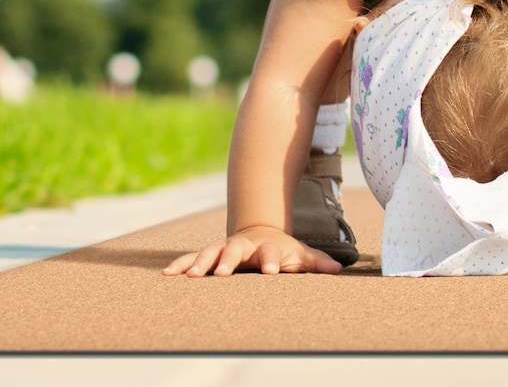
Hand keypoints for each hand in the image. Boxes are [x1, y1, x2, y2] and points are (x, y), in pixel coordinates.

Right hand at [162, 225, 343, 276]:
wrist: (260, 231)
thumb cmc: (282, 250)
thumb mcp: (300, 254)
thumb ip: (317, 263)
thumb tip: (339, 270)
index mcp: (267, 247)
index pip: (271, 254)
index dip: (272, 261)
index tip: (272, 271)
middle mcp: (243, 246)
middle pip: (235, 251)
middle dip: (229, 261)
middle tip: (223, 274)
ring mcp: (225, 248)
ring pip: (210, 252)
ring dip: (200, 263)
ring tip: (191, 277)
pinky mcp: (210, 254)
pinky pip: (191, 258)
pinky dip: (180, 265)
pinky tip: (166, 275)